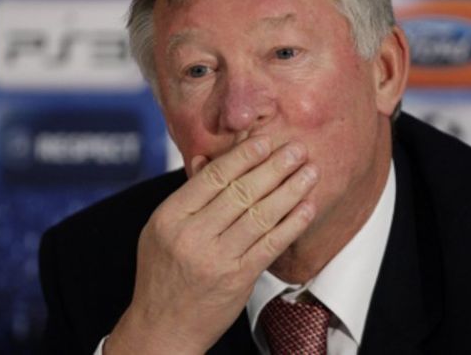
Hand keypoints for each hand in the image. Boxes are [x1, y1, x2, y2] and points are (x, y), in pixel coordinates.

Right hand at [104, 136, 318, 354]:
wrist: (162, 328)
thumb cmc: (163, 275)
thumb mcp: (160, 230)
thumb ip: (186, 195)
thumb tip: (205, 157)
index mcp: (170, 217)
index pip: (212, 177)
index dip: (243, 156)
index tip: (265, 140)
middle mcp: (192, 235)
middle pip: (241, 192)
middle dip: (274, 167)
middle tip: (297, 149)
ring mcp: (216, 258)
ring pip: (260, 215)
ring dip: (290, 190)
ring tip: (310, 172)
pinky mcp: (238, 279)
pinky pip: (271, 244)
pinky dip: (292, 223)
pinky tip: (307, 207)